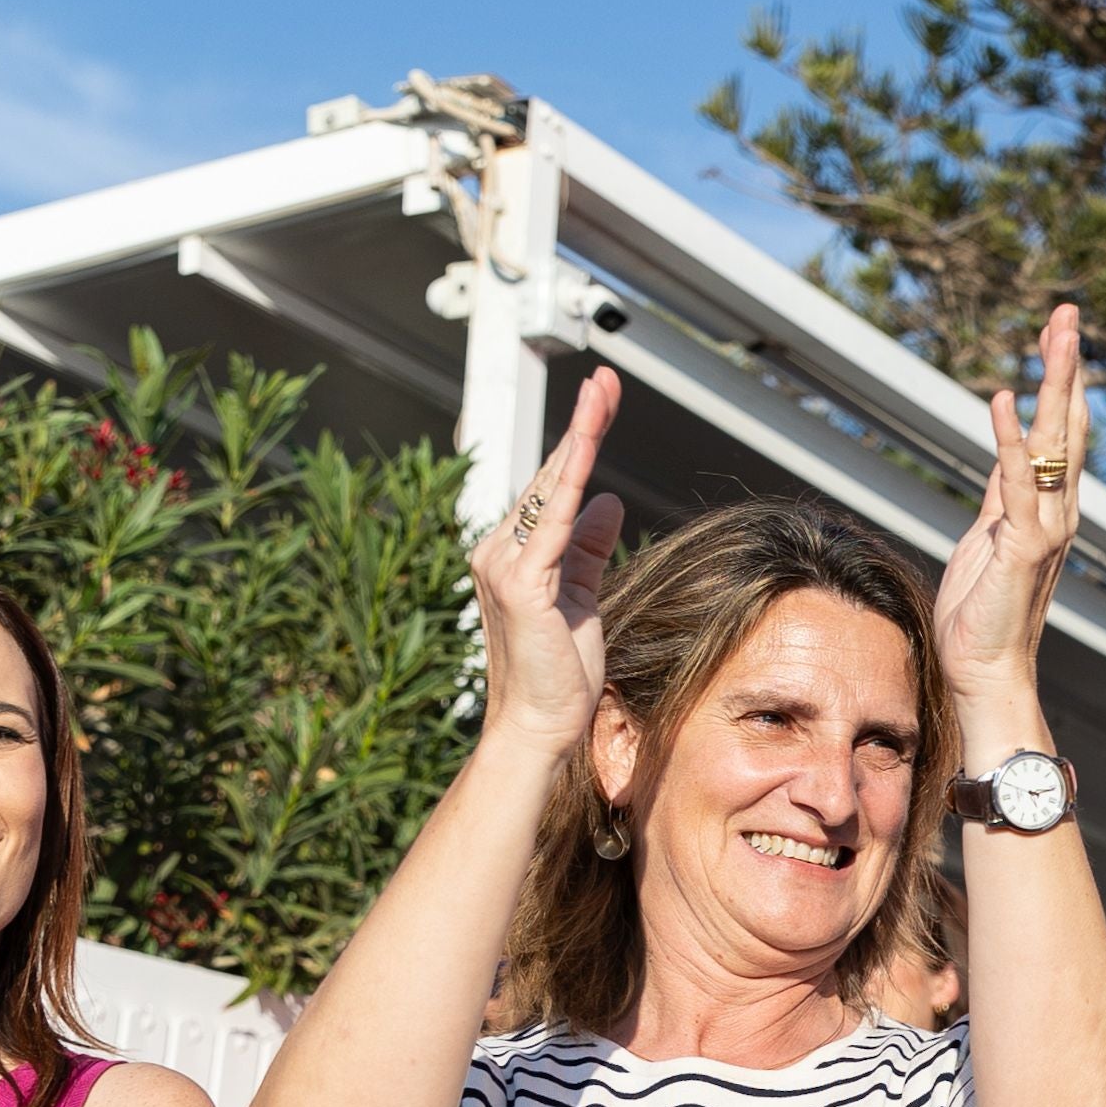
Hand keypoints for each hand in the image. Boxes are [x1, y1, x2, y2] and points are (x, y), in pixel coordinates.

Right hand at [476, 368, 625, 753]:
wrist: (539, 727)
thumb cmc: (559, 674)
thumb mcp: (584, 598)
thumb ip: (591, 549)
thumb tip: (607, 501)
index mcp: (513, 555)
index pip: (551, 488)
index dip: (578, 443)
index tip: (602, 400)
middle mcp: (497, 551)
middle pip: (549, 476)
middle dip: (582, 424)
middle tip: (607, 380)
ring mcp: (504, 564)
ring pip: (550, 488)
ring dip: (579, 437)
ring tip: (601, 394)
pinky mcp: (520, 582)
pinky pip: (554, 522)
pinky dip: (571, 482)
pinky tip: (587, 448)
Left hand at [936, 305, 1085, 699]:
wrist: (987, 671)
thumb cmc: (982, 614)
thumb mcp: (990, 535)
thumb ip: (1003, 493)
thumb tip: (1009, 451)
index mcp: (1050, 508)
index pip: (1061, 432)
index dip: (1061, 381)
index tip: (1058, 333)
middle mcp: (1059, 512)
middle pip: (1067, 424)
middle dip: (1067, 366)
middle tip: (1067, 312)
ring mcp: (1046, 527)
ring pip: (1054, 442)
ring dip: (1056, 384)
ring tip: (1056, 332)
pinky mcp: (1022, 545)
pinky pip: (1017, 482)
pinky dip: (1011, 439)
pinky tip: (1006, 398)